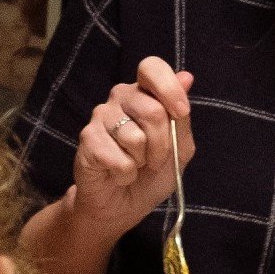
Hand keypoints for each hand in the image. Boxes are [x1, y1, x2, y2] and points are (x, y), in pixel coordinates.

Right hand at [63, 57, 196, 234]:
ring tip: (134, 166)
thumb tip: (187, 77)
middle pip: (152, 108)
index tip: (180, 112)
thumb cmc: (151, 176)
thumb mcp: (180, 148)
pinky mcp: (87, 139)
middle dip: (162, 144)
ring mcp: (100, 117)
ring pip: (135, 136)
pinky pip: (118, 158)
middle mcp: (120, 98)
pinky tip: (118, 174)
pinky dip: (125, 173)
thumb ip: (181, 117)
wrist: (123, 206)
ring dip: (143, 161)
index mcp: (144, 94)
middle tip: (155, 160)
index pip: (151, 67)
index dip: (169, 87)